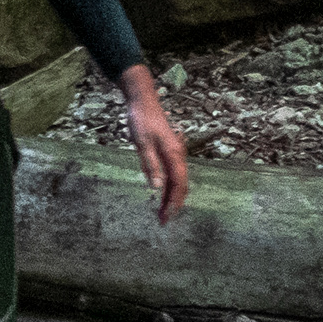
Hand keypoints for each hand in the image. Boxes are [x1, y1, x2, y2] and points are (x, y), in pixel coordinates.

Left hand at [122, 66, 188, 224]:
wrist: (142, 100)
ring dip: (172, 197)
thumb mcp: (141, 142)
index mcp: (174, 154)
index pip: (178, 184)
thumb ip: (150, 164)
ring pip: (177, 180)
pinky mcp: (168, 152)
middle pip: (181, 185)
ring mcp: (174, 154)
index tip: (166, 217)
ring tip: (163, 213)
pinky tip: (162, 195)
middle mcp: (178, 155)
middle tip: (164, 221)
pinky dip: (169, 186)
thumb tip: (157, 187)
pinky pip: (172, 173)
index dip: (174, 203)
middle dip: (174, 204)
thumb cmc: (141, 119)